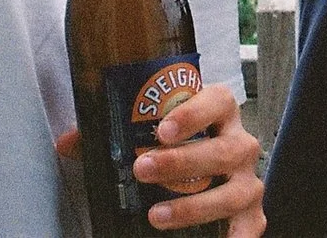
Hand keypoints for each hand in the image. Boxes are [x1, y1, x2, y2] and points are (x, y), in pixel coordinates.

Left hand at [128, 82, 267, 234]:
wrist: (210, 163)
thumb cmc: (184, 142)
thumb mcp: (161, 126)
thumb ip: (125, 127)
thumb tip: (75, 135)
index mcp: (222, 114)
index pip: (217, 102)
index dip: (192, 114)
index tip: (163, 130)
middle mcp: (240, 145)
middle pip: (222, 151)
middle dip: (180, 163)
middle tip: (143, 169)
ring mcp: (248, 179)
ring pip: (231, 193)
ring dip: (192, 206)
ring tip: (157, 215)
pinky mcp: (251, 210)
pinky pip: (248, 226)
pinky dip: (235, 237)